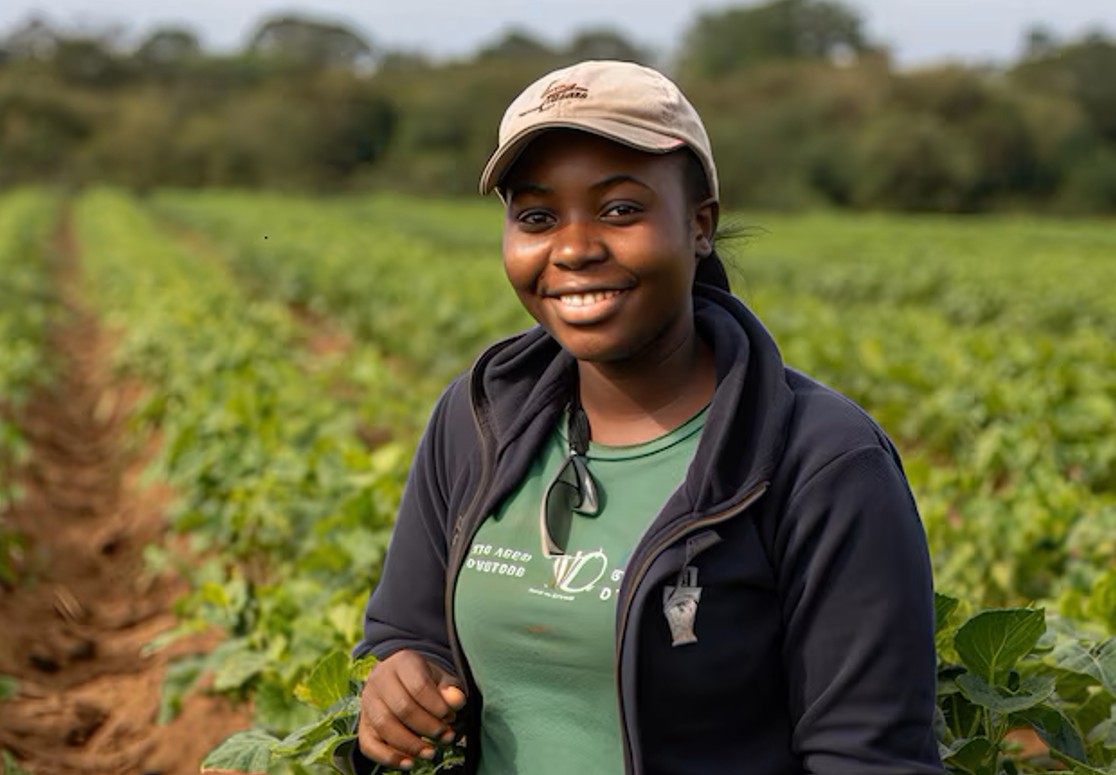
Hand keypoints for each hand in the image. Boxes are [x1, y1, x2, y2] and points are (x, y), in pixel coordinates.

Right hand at [357, 650, 466, 769]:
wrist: (400, 680)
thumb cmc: (426, 680)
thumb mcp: (441, 678)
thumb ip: (451, 689)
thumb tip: (457, 701)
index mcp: (402, 662)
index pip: (419, 686)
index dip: (437, 706)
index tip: (452, 718)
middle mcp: (379, 679)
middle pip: (402, 708)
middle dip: (428, 727)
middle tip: (447, 737)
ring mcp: (367, 702)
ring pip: (384, 726)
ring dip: (410, 745)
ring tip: (431, 753)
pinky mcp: (362, 724)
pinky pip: (369, 745)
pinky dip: (388, 758)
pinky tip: (409, 763)